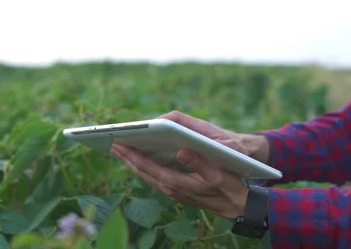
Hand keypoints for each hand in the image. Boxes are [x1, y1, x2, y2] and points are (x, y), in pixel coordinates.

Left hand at [110, 111, 249, 219]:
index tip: (120, 145)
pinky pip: (155, 178)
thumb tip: (181, 151)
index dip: (133, 156)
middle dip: (127, 159)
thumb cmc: (229, 188)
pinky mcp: (177, 190)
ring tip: (122, 152)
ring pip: (147, 176)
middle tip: (113, 145)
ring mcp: (174, 191)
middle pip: (143, 172)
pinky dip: (144, 168)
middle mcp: (171, 189)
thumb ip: (200, 163)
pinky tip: (141, 161)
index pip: (149, 168)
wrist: (237, 206)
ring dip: (134, 163)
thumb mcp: (218, 174)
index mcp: (177, 184)